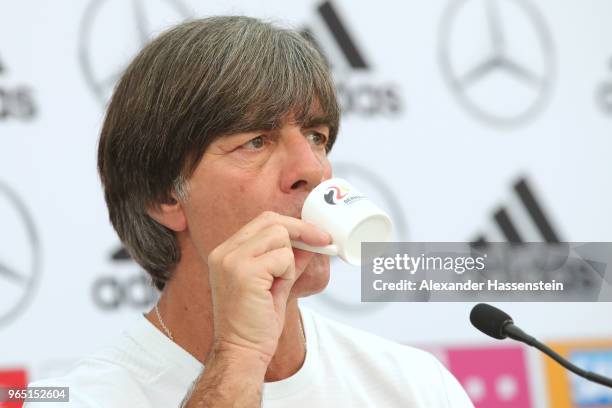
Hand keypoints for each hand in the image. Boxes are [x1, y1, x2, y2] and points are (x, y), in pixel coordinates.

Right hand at [207, 211, 329, 363]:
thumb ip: (288, 260)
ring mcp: (231, 260)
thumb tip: (310, 242)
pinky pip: (283, 257)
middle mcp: (224, 252)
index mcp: (226, 252)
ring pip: (280, 236)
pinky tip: (274, 291)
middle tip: (324, 241)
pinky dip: (288, 273)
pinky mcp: (244, 272)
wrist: (242, 352)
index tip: (317, 234)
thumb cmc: (256, 324)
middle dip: (302, 230)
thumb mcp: (275, 283)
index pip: (263, 221)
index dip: (293, 224)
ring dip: (289, 260)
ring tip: (278, 284)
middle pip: (271, 221)